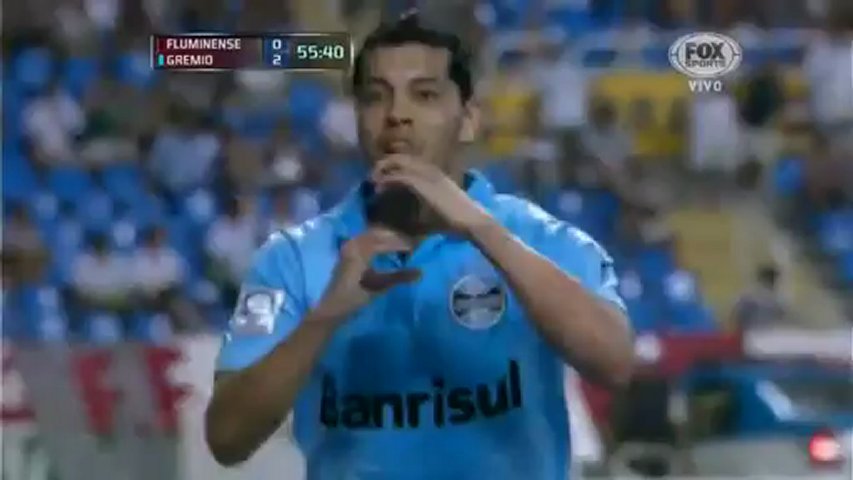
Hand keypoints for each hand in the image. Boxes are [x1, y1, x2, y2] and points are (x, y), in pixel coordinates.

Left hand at [313, 227, 420, 322]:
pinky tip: (386, 248)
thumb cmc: (354, 298)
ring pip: (372, 234)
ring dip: (387, 237)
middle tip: (411, 245)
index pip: (386, 241)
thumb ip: (399, 277)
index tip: (416, 248)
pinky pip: (365, 238)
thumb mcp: (378, 287)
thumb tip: (420, 272)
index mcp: (361, 250)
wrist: (332, 307)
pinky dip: (378, 240)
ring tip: (401, 245)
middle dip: (396, 237)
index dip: (402, 243)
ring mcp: (349, 245)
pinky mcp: (347, 250)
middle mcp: (354, 243)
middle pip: (379, 232)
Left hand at [371, 155, 490, 235]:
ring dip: (381, 170)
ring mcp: (426, 175)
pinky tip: (378, 190)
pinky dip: (385, 181)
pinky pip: (398, 177)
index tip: (383, 176)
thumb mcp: (438, 206)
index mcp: (434, 172)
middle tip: (373, 177)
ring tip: (371, 181)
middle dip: (384, 165)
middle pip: (400, 157)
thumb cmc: (457, 219)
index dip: (394, 166)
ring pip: (397, 163)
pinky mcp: (421, 184)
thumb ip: (425, 202)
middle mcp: (430, 169)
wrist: (470, 220)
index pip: (409, 161)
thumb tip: (412, 210)